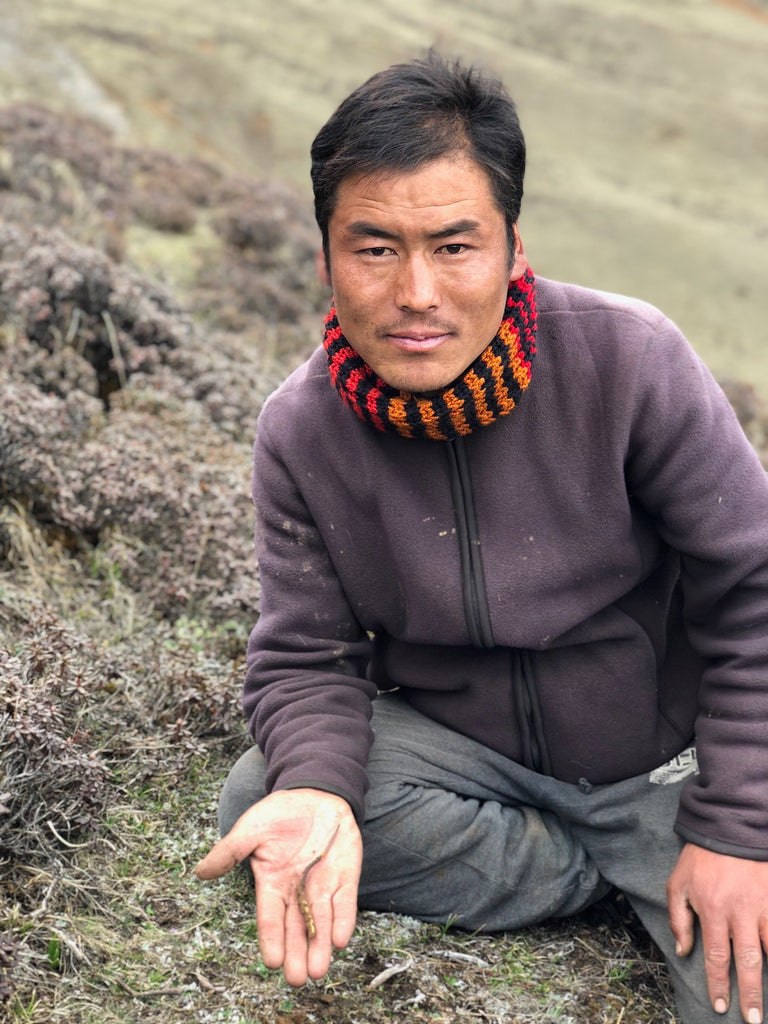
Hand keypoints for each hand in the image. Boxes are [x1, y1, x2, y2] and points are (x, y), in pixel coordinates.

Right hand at [195, 788, 361, 985]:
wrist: (314, 793)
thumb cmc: (279, 813)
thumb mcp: (250, 828)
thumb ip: (230, 851)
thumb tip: (200, 872)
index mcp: (272, 883)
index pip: (270, 916)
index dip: (271, 938)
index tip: (272, 962)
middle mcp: (297, 891)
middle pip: (296, 927)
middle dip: (297, 952)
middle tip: (297, 979)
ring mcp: (322, 884)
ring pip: (320, 922)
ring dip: (320, 946)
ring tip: (317, 971)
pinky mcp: (345, 876)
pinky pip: (345, 901)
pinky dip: (343, 919)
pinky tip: (340, 939)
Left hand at [667, 843, 767, 1021]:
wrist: (729, 826)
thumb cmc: (701, 856)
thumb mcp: (678, 883)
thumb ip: (678, 918)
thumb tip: (683, 951)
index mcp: (712, 909)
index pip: (717, 956)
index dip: (719, 984)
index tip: (721, 1006)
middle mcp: (739, 912)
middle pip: (747, 961)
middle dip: (751, 993)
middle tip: (753, 1019)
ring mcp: (762, 905)